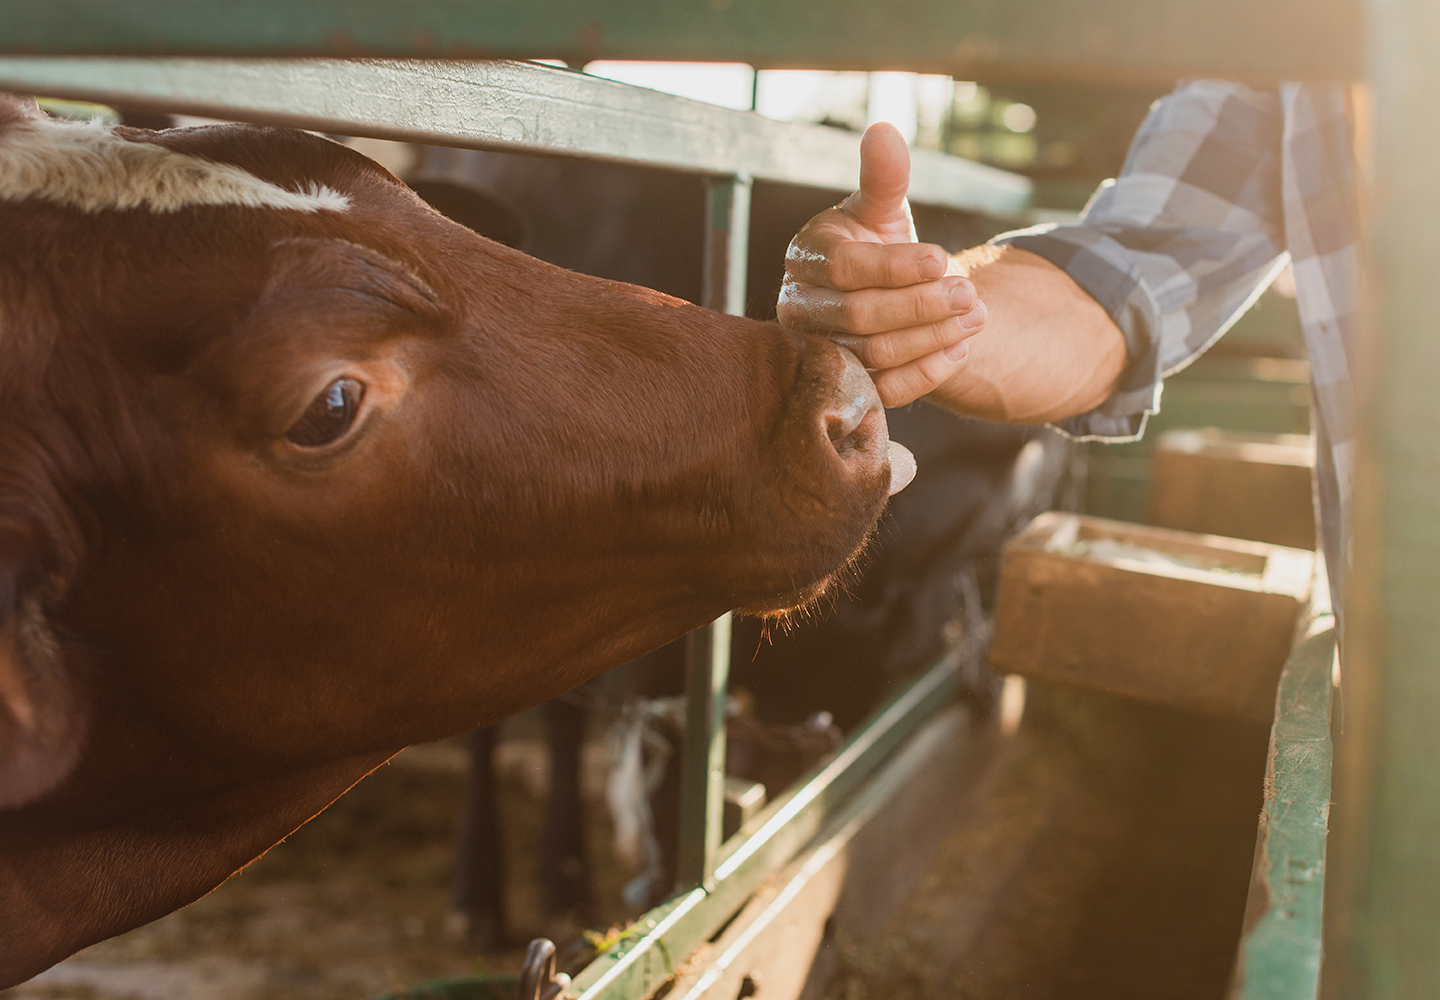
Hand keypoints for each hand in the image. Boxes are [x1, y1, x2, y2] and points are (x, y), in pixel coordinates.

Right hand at [776, 123, 986, 406]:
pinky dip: (926, 374)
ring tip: (976, 317)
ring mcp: (819, 351)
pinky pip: (883, 391)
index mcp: (805, 258)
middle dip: (921, 305)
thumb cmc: (873, 244)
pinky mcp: (846, 385)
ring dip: (931, 337)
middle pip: (857, 316)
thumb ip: (883, 177)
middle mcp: (800, 309)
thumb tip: (883, 131)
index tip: (941, 259)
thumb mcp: (880, 209)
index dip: (895, 266)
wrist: (875, 296)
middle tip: (970, 293)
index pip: (844, 267)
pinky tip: (960, 350)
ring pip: (873, 355)